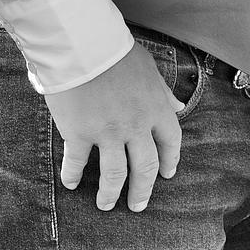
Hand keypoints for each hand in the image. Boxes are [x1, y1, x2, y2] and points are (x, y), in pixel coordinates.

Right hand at [44, 42, 183, 212]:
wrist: (84, 44)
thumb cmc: (116, 51)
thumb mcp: (149, 68)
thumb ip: (163, 92)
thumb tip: (179, 106)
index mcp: (155, 109)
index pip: (170, 142)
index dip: (170, 161)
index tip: (167, 174)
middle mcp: (135, 126)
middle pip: (145, 167)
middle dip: (143, 190)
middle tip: (138, 205)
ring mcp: (108, 132)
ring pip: (114, 175)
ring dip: (110, 194)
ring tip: (106, 205)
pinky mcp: (79, 133)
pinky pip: (76, 163)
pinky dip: (73, 176)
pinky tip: (70, 184)